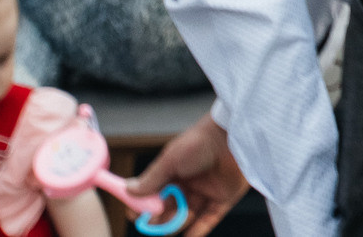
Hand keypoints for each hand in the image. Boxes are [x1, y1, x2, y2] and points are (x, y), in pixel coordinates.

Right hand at [129, 113, 246, 236]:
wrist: (233, 135)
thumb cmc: (200, 141)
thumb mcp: (170, 159)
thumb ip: (152, 178)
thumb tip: (128, 190)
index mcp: (174, 172)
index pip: (154, 194)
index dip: (144, 206)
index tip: (134, 215)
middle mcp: (189, 184)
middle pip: (168, 209)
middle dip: (159, 217)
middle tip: (152, 220)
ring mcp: (206, 192)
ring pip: (186, 217)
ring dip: (176, 223)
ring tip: (172, 220)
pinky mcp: (224, 199)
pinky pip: (208, 220)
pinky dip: (197, 232)